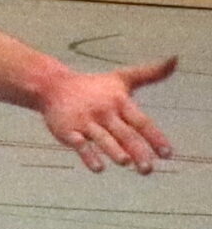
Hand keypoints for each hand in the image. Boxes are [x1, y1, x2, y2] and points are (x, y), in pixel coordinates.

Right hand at [35, 57, 177, 173]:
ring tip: (125, 162)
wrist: (52, 85)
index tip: (167, 154)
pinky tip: (98, 167)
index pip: (141, 122)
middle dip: (137, 151)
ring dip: (114, 151)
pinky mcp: (67, 130)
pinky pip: (79, 144)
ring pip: (102, 138)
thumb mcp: (121, 78)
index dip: (155, 138)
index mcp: (119, 102)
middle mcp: (103, 112)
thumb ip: (149, 73)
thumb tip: (176, 58)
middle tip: (148, 170)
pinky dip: (88, 155)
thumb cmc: (93, 86)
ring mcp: (85, 121)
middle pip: (124, 134)